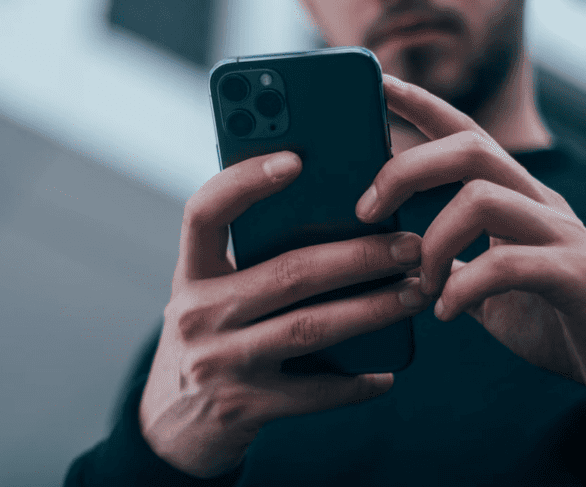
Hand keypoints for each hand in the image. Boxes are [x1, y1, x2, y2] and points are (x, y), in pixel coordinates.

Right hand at [140, 152, 427, 477]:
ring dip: (372, 308)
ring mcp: (219, 363)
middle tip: (410, 244)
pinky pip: (313, 392)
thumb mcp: (210, 294)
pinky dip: (355, 382)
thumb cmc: (209, 339)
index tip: (295, 158)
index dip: (244, 181)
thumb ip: (249, 261)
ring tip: (415, 292)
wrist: (170, 427)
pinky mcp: (243, 408)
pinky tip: (386, 371)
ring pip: (310, 327)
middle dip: (358, 254)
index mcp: (190, 273)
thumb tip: (338, 219)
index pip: (204, 212)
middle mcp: (197, 314)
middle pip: (287, 272)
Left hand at [356, 76, 585, 415]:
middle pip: (470, 148)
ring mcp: (563, 235)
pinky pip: (508, 263)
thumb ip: (453, 264)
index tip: (379, 82)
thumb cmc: (556, 322)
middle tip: (365, 210)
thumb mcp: (489, 287)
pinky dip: (464, 287)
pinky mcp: (579, 277)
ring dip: (433, 242)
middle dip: (406, 170)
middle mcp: (541, 204)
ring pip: (482, 198)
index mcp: (517, 198)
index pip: (466, 133)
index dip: (423, 105)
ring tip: (420, 284)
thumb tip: (398, 255)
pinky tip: (446, 312)